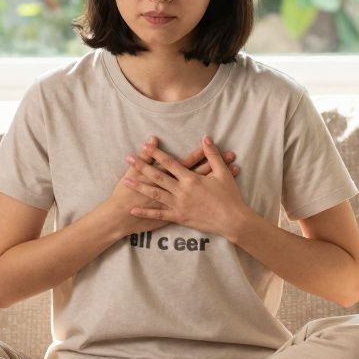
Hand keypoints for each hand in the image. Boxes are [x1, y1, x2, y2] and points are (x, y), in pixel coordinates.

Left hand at [122, 135, 247, 236]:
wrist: (232, 220)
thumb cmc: (229, 196)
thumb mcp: (223, 172)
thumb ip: (213, 154)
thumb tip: (205, 138)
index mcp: (191, 179)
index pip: (170, 163)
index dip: (156, 153)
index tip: (145, 146)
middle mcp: (182, 191)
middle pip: (157, 176)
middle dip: (141, 166)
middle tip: (128, 158)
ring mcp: (179, 205)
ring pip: (155, 194)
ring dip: (139, 186)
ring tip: (125, 181)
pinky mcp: (179, 217)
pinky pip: (159, 214)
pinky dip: (146, 212)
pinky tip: (133, 210)